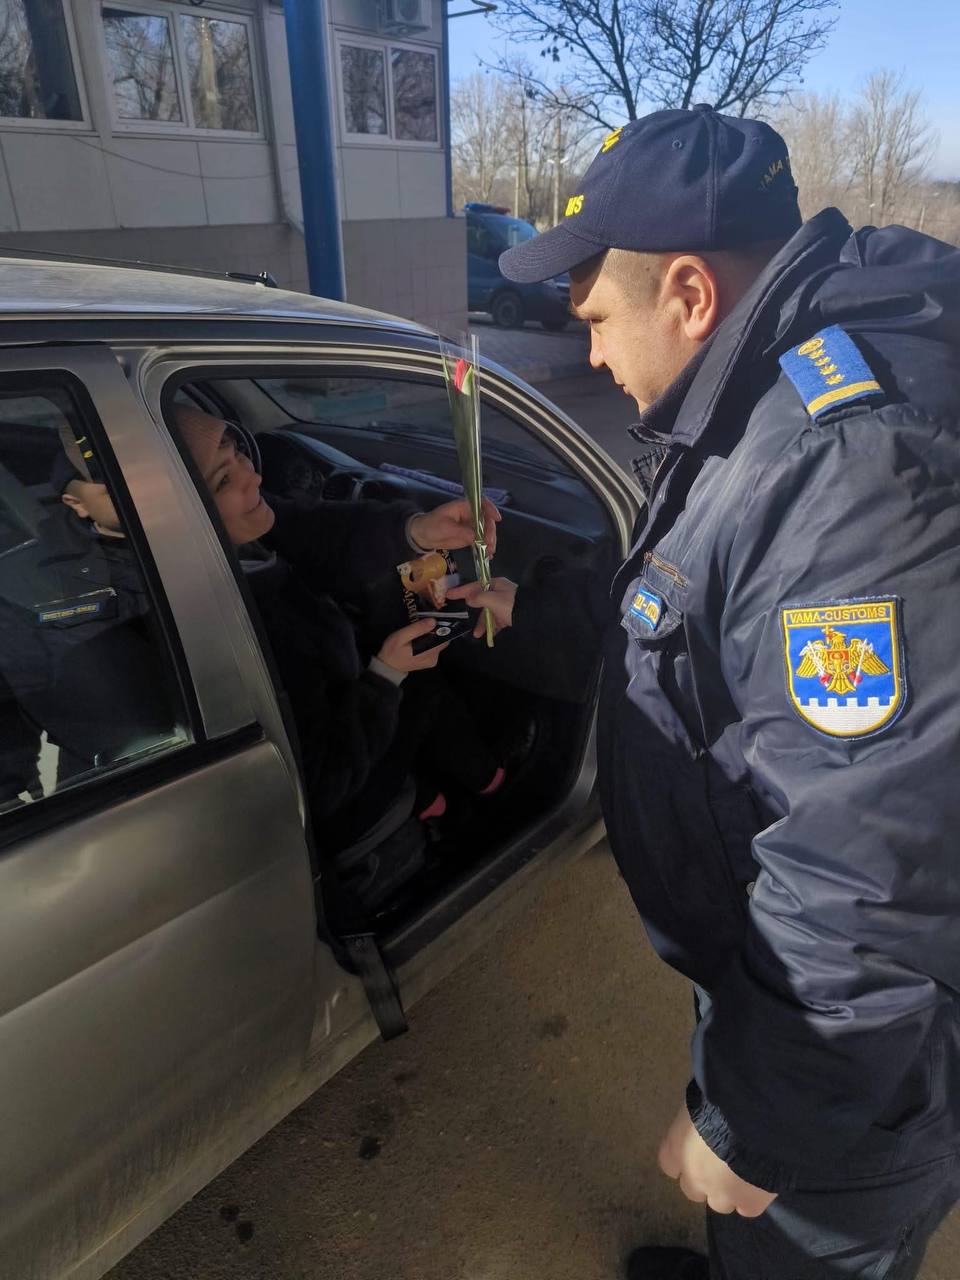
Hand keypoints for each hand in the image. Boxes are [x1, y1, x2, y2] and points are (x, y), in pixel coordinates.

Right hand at [377, 618, 448, 672]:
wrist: (388, 666)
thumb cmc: (392, 651)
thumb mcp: (401, 636)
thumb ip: (417, 629)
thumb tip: (433, 621)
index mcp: (429, 653)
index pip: (444, 637)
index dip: (440, 627)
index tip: (433, 620)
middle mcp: (434, 658)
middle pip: (442, 640)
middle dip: (435, 631)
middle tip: (422, 625)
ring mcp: (433, 660)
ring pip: (438, 643)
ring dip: (431, 636)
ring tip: (418, 633)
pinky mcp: (430, 661)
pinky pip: (434, 647)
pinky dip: (428, 642)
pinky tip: (418, 640)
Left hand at [409, 497, 500, 555]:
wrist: (421, 536)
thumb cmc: (431, 526)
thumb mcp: (446, 527)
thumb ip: (462, 532)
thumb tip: (477, 538)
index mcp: (463, 507)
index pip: (481, 504)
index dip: (491, 509)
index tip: (497, 519)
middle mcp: (470, 515)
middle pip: (486, 520)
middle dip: (490, 531)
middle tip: (489, 543)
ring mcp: (470, 526)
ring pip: (485, 532)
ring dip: (490, 541)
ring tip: (489, 552)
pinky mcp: (469, 537)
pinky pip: (480, 541)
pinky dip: (485, 547)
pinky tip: (488, 555)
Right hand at [446, 577, 516, 637]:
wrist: (533, 616)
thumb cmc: (511, 604)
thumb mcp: (494, 599)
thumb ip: (479, 598)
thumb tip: (468, 599)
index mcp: (496, 584)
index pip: (474, 586)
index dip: (461, 590)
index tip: (448, 594)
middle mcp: (499, 593)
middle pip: (480, 601)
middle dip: (472, 611)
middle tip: (461, 617)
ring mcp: (504, 605)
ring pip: (488, 613)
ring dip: (482, 624)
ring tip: (477, 634)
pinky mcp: (508, 616)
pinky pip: (495, 622)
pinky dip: (490, 628)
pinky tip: (487, 636)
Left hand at [657, 1105, 776, 1217]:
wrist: (756, 1116)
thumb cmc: (721, 1097)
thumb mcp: (699, 1100)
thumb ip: (695, 1119)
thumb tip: (700, 1119)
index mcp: (675, 1148)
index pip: (669, 1165)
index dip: (685, 1160)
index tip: (697, 1152)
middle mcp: (693, 1176)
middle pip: (692, 1189)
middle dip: (705, 1179)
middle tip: (723, 1162)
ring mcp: (721, 1194)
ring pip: (720, 1203)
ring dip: (728, 1191)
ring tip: (745, 1172)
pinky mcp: (749, 1203)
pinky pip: (747, 1208)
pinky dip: (752, 1198)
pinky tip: (761, 1181)